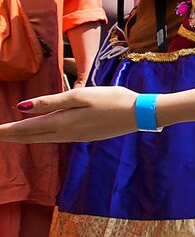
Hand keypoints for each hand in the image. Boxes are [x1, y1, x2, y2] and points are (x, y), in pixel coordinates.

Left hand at [2, 86, 139, 144]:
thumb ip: (50, 102)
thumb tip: (22, 107)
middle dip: (11, 136)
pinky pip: (55, 138)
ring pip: (42, 139)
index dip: (7, 130)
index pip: (26, 128)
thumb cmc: (111, 100)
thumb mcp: (80, 96)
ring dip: (24, 138)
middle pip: (31, 137)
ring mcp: (76, 136)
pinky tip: (39, 135)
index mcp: (62, 122)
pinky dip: (40, 137)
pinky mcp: (85, 136)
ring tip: (10, 136)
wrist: (139, 114)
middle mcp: (66, 133)